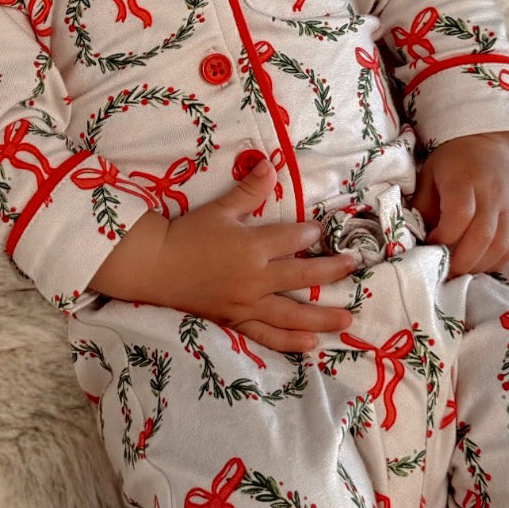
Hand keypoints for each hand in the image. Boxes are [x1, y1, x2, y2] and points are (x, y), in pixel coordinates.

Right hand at [89, 160, 354, 352]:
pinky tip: (310, 344)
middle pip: (302, 275)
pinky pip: (266, 335)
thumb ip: (249, 190)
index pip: (291, 238)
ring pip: (291, 313)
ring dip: (321, 316)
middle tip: (353, 267)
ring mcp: (246, 304)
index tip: (323, 231)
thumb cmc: (187, 234)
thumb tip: (269, 163)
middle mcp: (254, 278)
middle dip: (331, 271)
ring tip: (346, 320)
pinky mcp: (235, 321)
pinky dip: (289, 341)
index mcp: (251, 246)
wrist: (155, 266)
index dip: (310, 233)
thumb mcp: (220, 209)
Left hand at [410, 132, 508, 276]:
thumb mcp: (428, 174)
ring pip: (500, 247)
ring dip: (477, 267)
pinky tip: (475, 265)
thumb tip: (417, 240)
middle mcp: (492, 195)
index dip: (443, 237)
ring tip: (458, 272)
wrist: (486, 140)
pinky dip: (492, 263)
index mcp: (466, 180)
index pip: (460, 216)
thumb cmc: (451, 159)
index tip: (429, 243)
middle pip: (482, 237)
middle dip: (460, 262)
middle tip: (443, 272)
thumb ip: (422, 207)